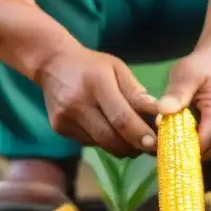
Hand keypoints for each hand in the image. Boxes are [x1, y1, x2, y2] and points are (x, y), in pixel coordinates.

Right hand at [36, 43, 158, 156]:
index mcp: (97, 83)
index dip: (140, 134)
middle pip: (109, 136)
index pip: (121, 117)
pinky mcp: (59, 128)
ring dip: (122, 147)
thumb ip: (136, 92)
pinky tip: (112, 132)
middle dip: (133, 146)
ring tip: (136, 142)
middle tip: (151, 148)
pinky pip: (89, 142)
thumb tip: (159, 114)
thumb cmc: (92, 65)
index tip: (156, 144)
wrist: (52, 63)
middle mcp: (78, 103)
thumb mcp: (118, 68)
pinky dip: (105, 141)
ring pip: (100, 143)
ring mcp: (65, 118)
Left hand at [159, 53, 210, 153]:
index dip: (191, 147)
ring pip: (206, 146)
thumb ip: (177, 92)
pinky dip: (188, 142)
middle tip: (162, 149)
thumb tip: (163, 111)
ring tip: (165, 145)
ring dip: (187, 148)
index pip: (209, 135)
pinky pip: (202, 141)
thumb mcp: (186, 75)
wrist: (208, 65)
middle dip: (186, 150)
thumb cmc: (198, 68)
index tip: (168, 150)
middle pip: (208, 145)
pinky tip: (172, 139)